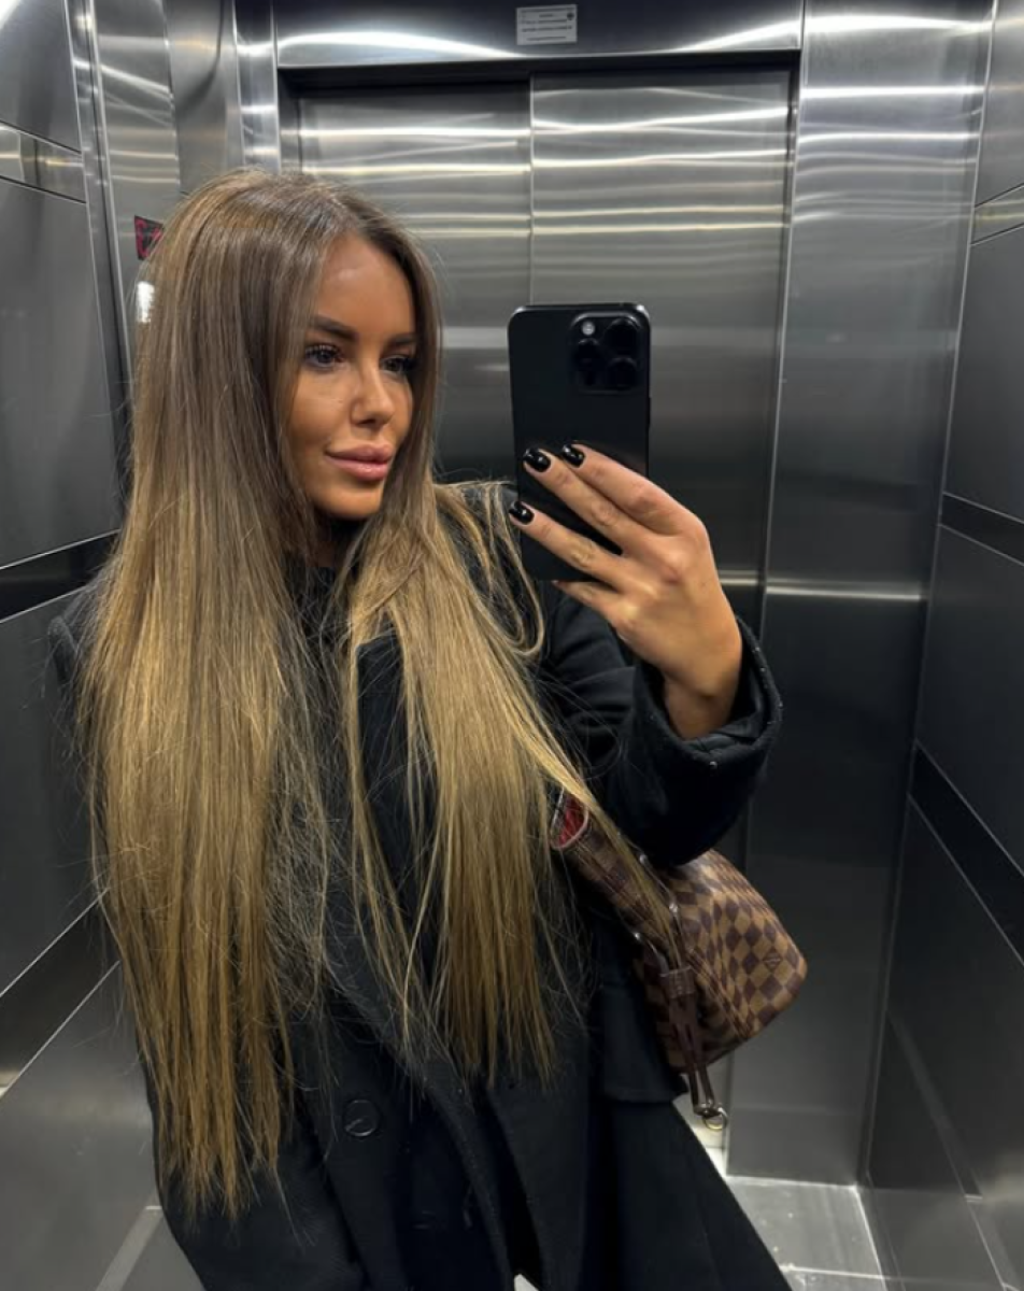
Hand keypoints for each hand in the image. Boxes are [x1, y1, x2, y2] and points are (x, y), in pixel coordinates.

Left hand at [510, 444, 742, 738]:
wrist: (705, 649)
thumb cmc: (691, 587)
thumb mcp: (688, 545)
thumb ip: (652, 519)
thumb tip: (598, 484)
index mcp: (685, 532)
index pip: (638, 493)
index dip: (602, 470)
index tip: (572, 450)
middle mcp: (665, 560)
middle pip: (604, 514)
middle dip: (566, 484)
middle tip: (537, 462)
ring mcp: (642, 590)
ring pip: (582, 551)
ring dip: (546, 528)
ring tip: (520, 509)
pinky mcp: (623, 618)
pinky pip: (581, 587)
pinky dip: (558, 571)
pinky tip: (538, 556)